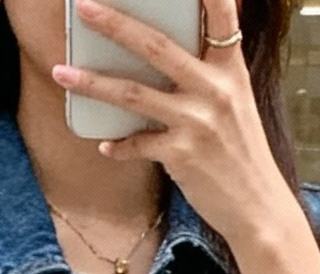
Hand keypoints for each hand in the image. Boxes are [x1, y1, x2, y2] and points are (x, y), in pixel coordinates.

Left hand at [52, 0, 294, 255]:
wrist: (258, 206)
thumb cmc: (241, 153)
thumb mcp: (237, 103)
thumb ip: (211, 74)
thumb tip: (172, 52)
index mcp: (231, 70)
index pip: (222, 17)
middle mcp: (215, 90)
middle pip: (157, 47)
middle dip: (116, 24)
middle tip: (85, 7)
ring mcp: (197, 122)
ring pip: (134, 93)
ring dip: (93, 82)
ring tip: (61, 72)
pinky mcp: (182, 155)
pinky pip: (138, 143)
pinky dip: (119, 145)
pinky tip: (105, 146)